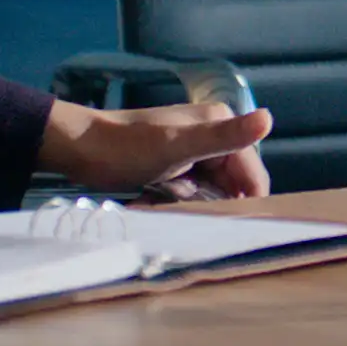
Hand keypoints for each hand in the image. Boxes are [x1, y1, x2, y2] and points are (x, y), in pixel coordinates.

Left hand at [41, 98, 277, 201]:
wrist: (77, 148)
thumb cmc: (125, 148)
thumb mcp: (176, 145)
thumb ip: (223, 136)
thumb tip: (269, 118)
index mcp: (221, 125)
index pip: (252, 174)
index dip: (242, 202)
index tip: (221, 227)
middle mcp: (213, 136)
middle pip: (232, 186)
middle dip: (211, 207)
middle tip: (179, 216)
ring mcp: (194, 152)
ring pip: (210, 194)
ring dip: (190, 208)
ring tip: (159, 209)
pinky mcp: (177, 167)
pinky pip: (190, 194)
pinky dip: (174, 205)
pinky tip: (152, 205)